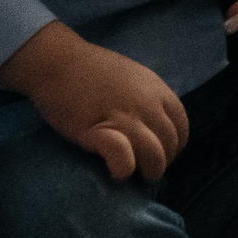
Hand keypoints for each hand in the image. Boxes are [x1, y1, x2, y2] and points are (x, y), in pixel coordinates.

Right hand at [0, 24, 189, 178]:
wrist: (56, 61)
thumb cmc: (89, 70)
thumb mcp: (132, 76)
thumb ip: (148, 96)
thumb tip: (156, 124)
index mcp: (156, 89)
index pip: (181, 127)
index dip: (173, 147)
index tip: (159, 154)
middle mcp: (147, 104)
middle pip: (169, 145)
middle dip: (160, 162)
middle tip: (143, 169)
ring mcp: (124, 117)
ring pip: (154, 155)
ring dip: (148, 172)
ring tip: (133, 176)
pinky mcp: (99, 130)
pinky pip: (124, 158)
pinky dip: (124, 170)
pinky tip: (115, 173)